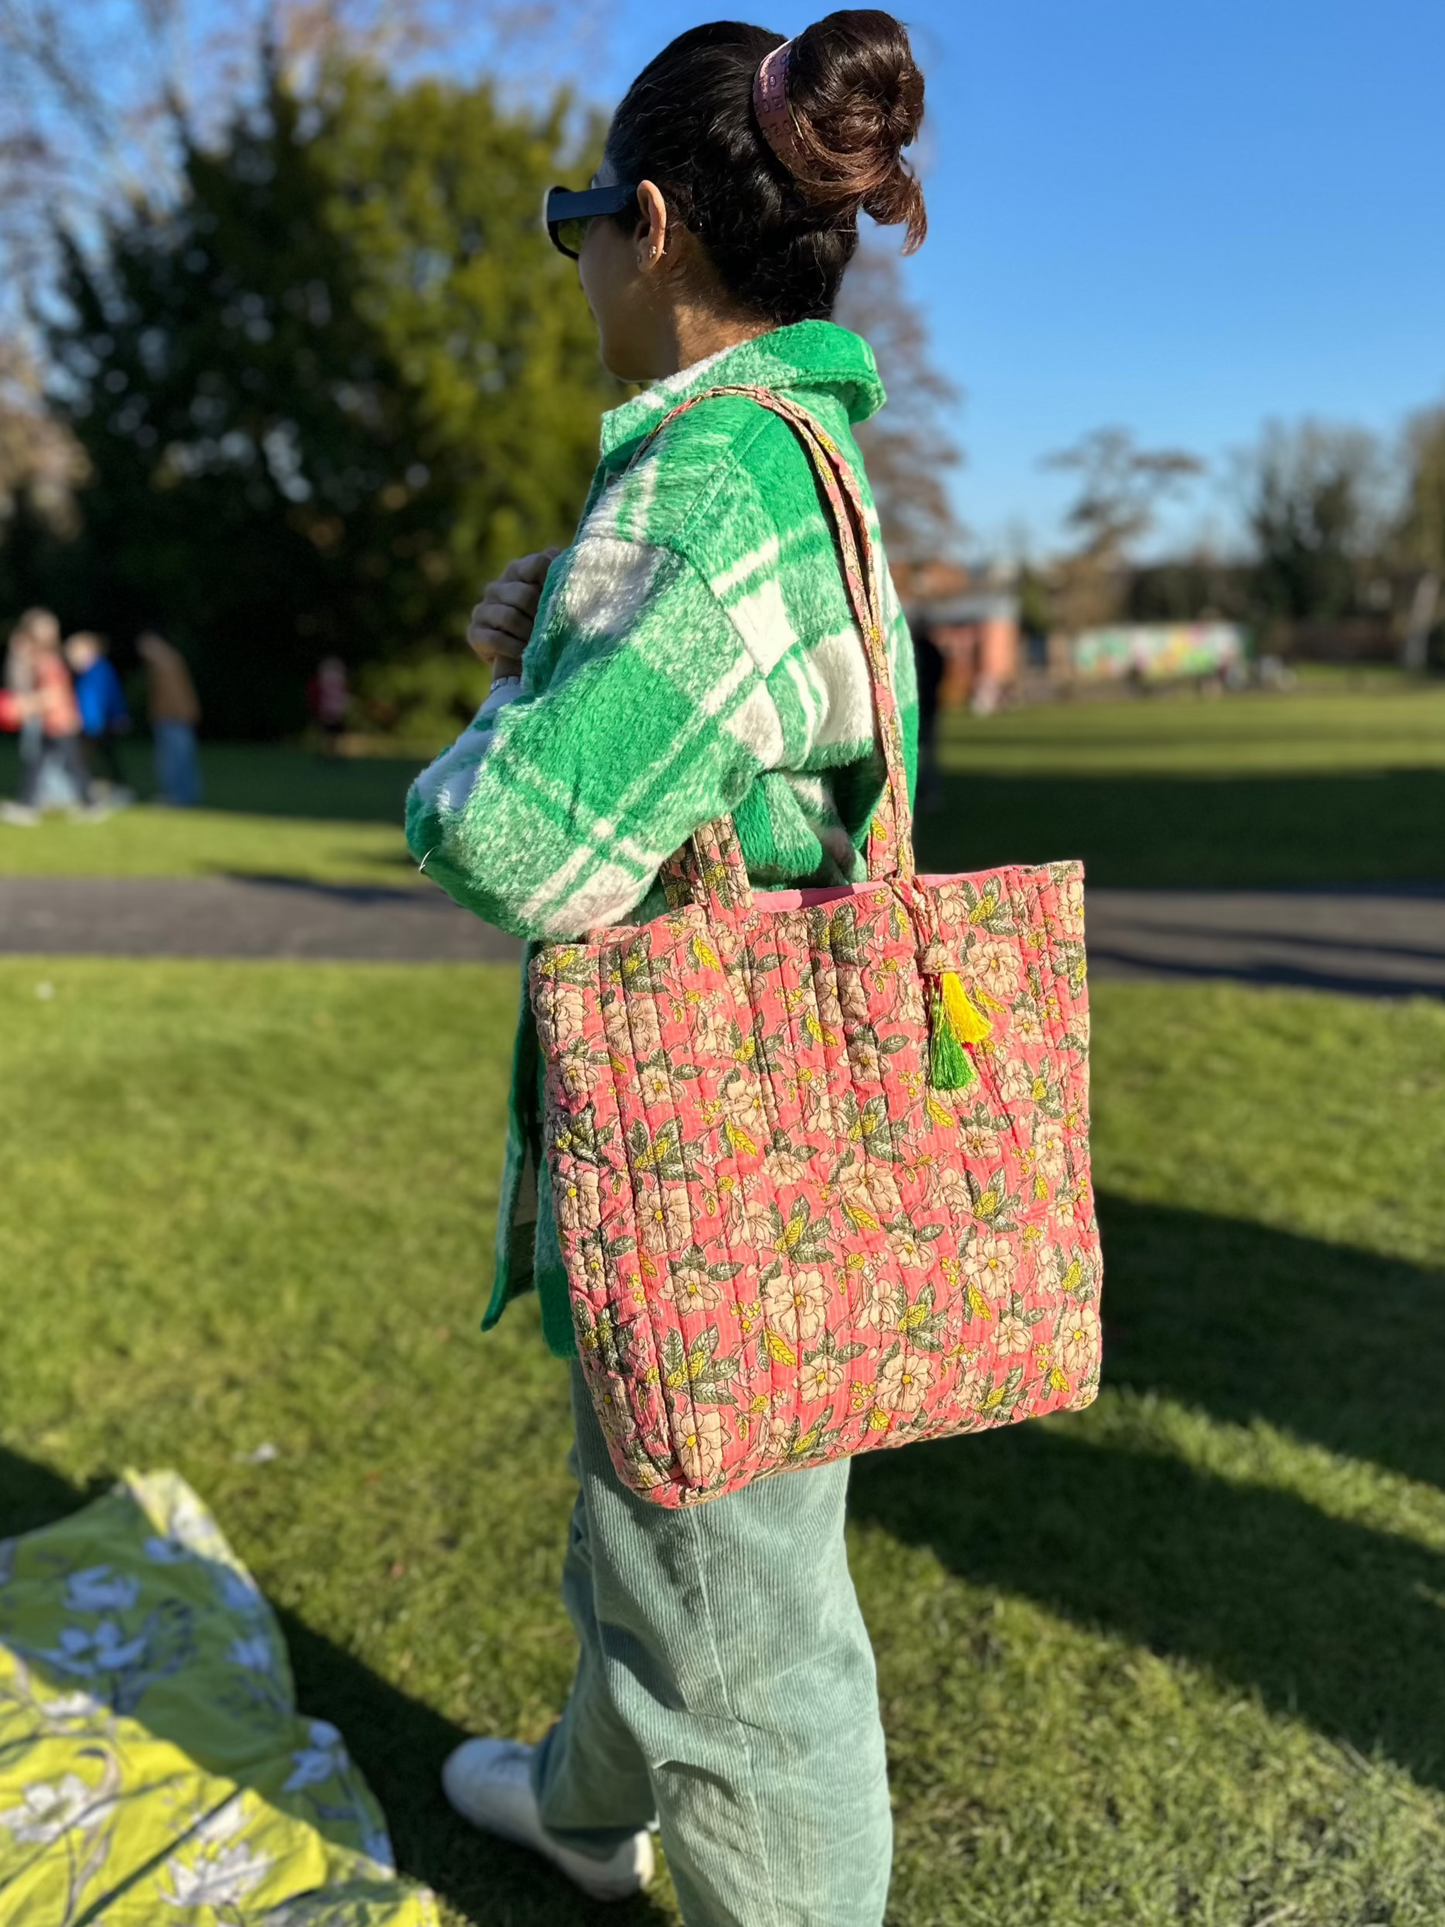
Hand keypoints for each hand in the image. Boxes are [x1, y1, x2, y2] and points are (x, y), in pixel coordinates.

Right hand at [467, 549, 561, 673]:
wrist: (520, 662)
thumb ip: (562, 581)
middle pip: (525, 595)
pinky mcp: (474, 632)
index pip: (539, 563)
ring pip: (510, 617)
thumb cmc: (545, 627)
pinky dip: (514, 649)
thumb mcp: (555, 602)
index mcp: (518, 571)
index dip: (554, 580)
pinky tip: (525, 655)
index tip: (566, 600)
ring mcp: (483, 609)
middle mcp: (496, 587)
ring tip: (540, 645)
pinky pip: (496, 639)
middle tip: (553, 631)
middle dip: (541, 616)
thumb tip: (575, 562)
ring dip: (529, 635)